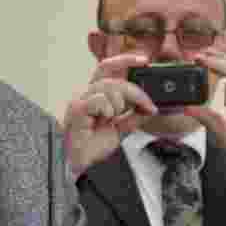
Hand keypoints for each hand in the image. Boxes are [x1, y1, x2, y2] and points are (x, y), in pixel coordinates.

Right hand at [62, 54, 158, 177]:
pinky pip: (100, 100)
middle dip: (134, 91)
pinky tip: (103, 122)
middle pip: (113, 78)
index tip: (145, 61)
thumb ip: (133, 115)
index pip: (108, 68)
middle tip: (147, 106)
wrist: (82, 165)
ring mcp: (80, 101)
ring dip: (119, 105)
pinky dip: (107, 111)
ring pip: (109, 87)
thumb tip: (149, 106)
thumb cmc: (94, 148)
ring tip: (114, 120)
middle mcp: (87, 95)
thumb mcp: (121, 128)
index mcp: (96, 96)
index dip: (126, 60)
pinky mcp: (77, 109)